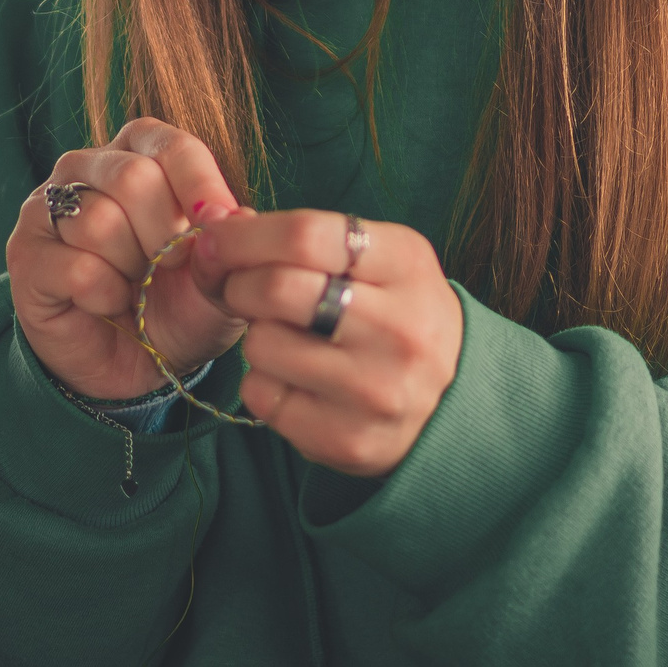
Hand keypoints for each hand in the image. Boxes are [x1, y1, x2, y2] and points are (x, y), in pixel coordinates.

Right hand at [6, 118, 249, 400]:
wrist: (136, 364)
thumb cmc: (178, 304)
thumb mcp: (217, 276)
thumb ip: (229, 243)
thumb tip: (237, 217)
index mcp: (140, 152)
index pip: (171, 145)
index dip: (201, 186)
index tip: (222, 228)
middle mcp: (87, 166)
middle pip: (132, 177)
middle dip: (164, 235)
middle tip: (170, 267)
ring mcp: (46, 207)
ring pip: (97, 221)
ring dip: (130, 269)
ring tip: (132, 285)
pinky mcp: (26, 253)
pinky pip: (76, 268)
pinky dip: (105, 296)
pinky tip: (108, 304)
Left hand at [193, 211, 462, 476]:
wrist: (450, 402)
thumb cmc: (396, 314)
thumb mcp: (378, 259)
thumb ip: (307, 239)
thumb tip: (218, 227)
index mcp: (407, 265)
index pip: (305, 235)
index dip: (243, 235)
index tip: (216, 239)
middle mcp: (400, 329)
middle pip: (275, 288)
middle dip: (238, 282)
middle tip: (241, 288)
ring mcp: (375, 390)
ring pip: (261, 343)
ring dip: (256, 335)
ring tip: (289, 338)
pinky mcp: (348, 439)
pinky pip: (261, 395)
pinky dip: (263, 381)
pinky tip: (297, 380)